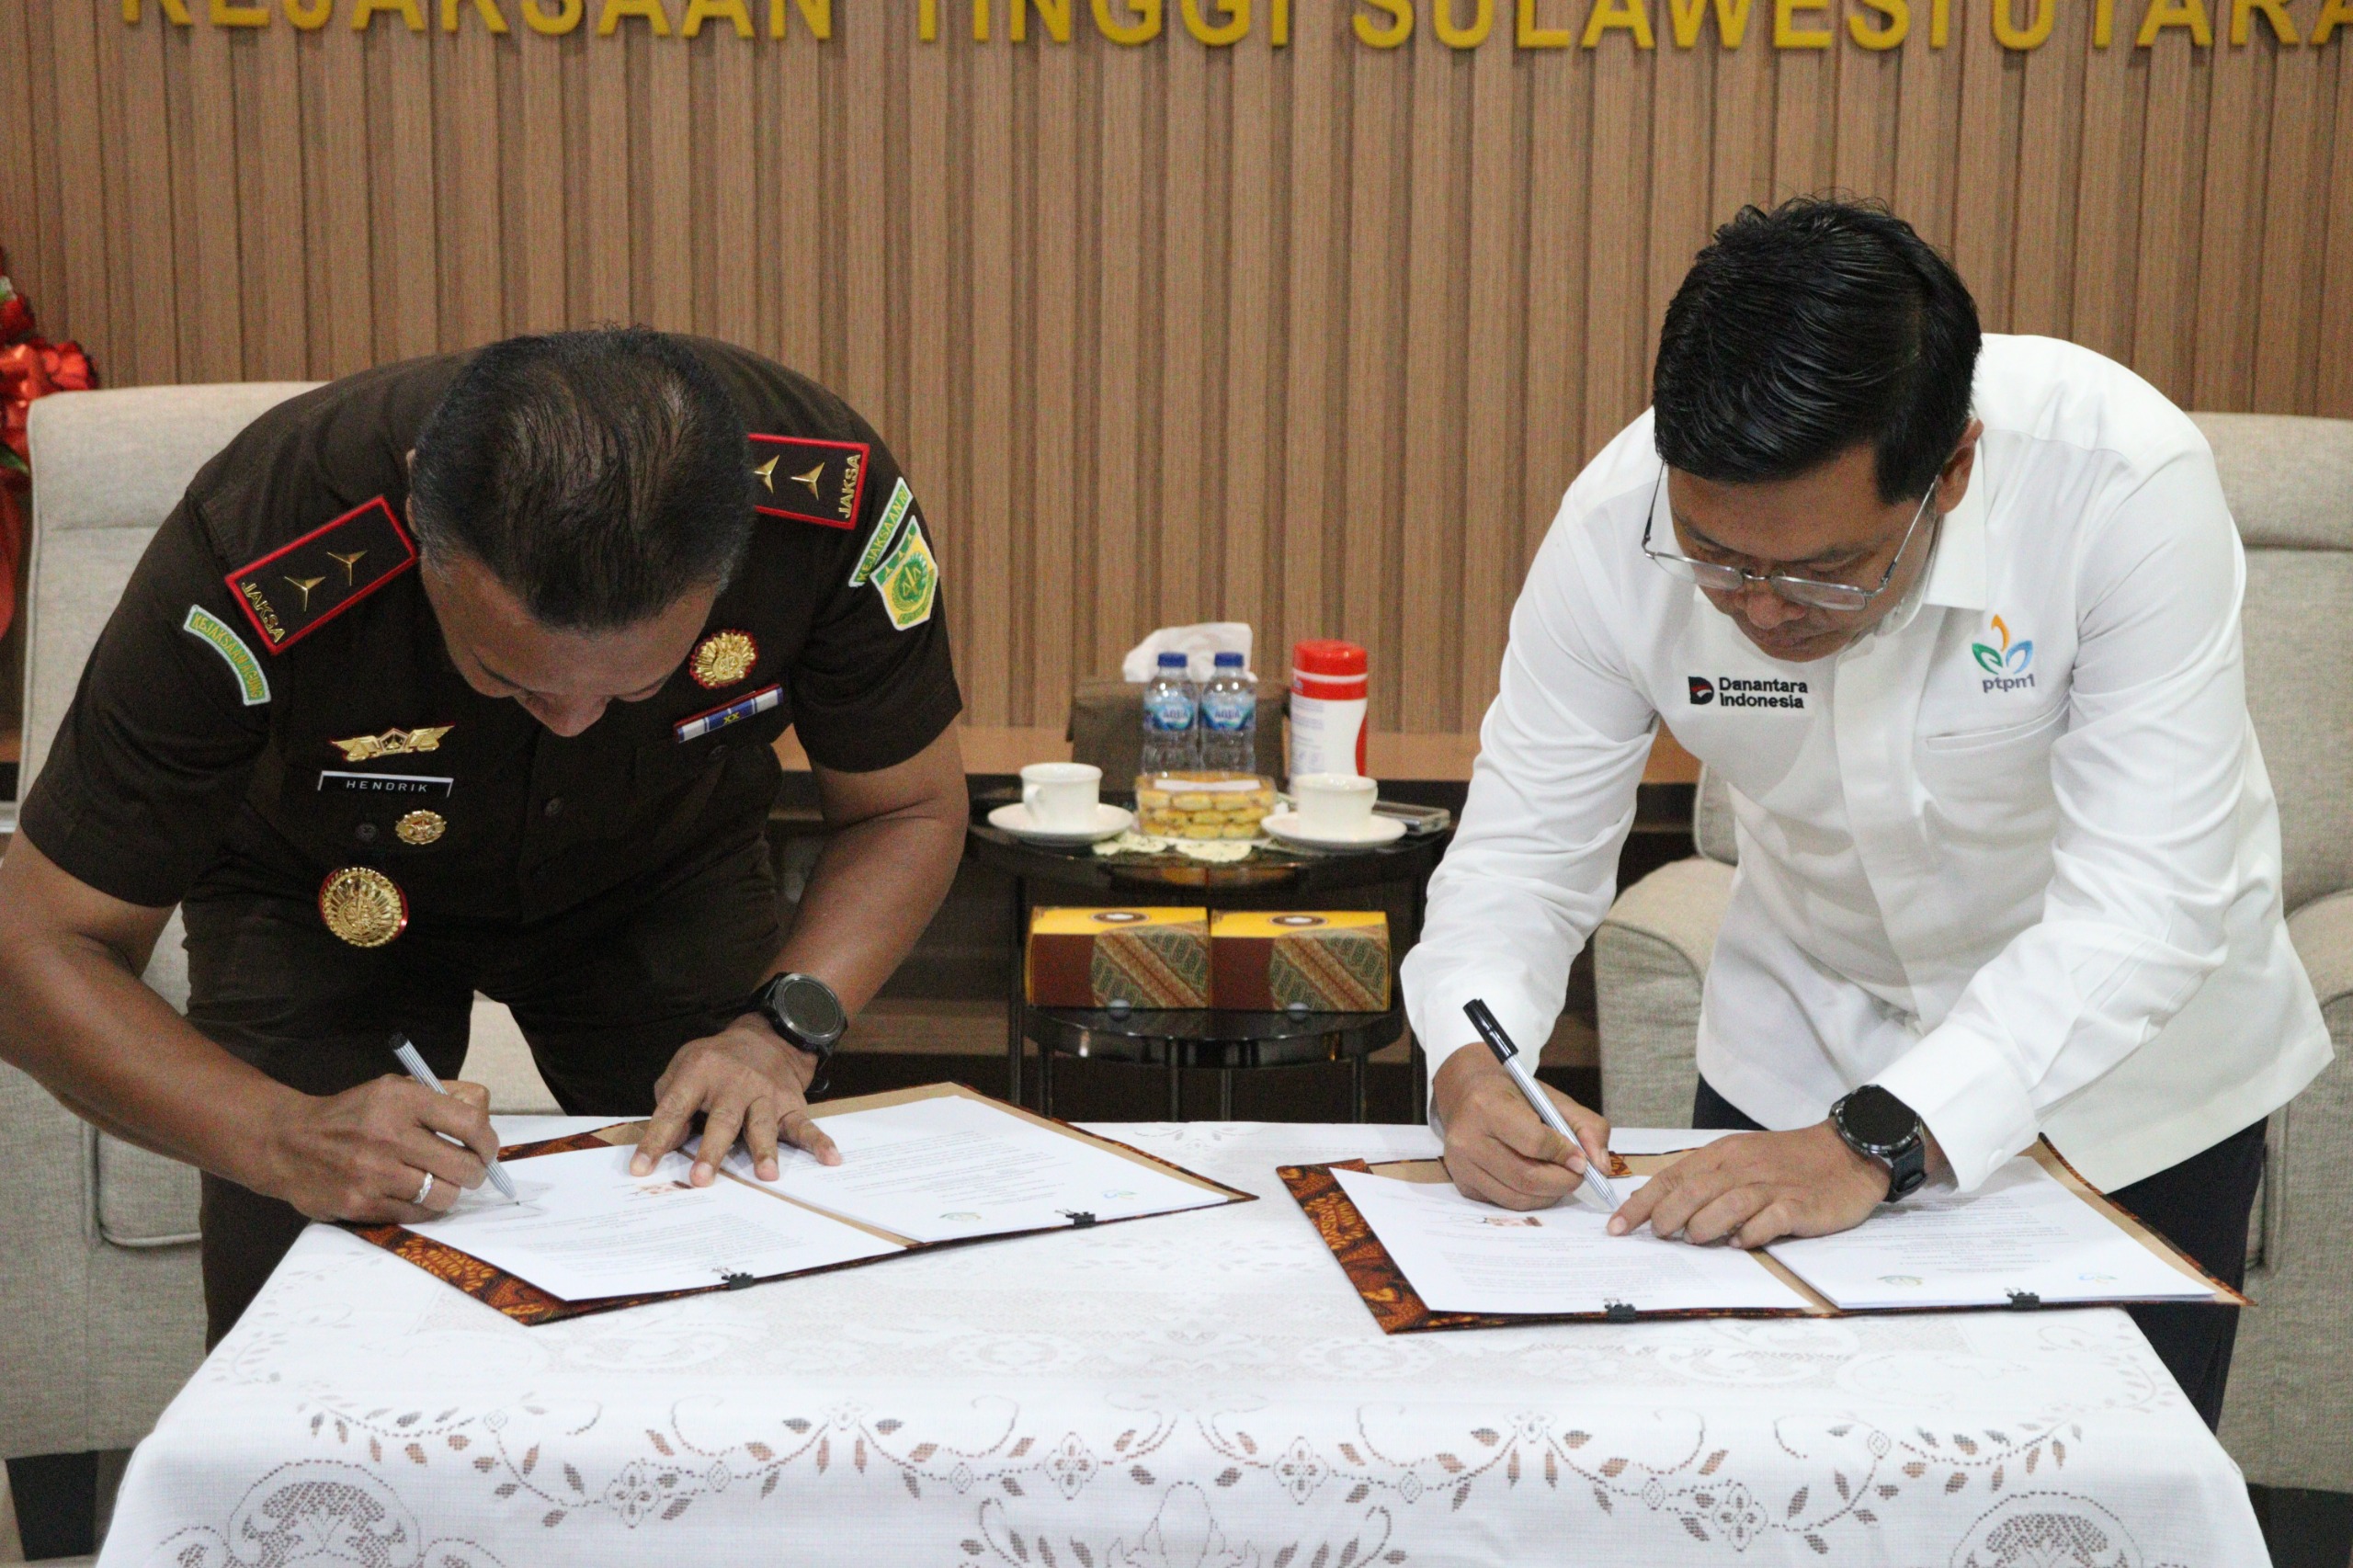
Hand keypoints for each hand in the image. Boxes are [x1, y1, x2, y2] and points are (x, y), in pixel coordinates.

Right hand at [262, 1076, 493, 1222]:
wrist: (287, 1142)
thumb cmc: (353, 1115)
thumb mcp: (393, 1089)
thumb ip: (442, 1096)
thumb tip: (485, 1118)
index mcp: (401, 1099)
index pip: (470, 1122)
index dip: (488, 1140)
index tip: (486, 1148)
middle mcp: (387, 1135)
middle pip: (464, 1165)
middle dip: (475, 1171)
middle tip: (469, 1170)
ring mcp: (373, 1173)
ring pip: (445, 1196)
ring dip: (450, 1192)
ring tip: (439, 1182)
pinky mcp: (360, 1204)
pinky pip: (417, 1215)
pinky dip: (424, 1208)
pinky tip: (413, 1194)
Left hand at [631, 1016, 840, 1184]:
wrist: (768, 1035)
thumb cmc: (717, 1060)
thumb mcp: (684, 1067)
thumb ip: (671, 1104)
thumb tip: (665, 1147)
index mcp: (700, 1074)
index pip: (674, 1109)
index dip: (656, 1139)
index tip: (642, 1169)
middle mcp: (734, 1084)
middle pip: (722, 1120)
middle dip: (712, 1151)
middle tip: (702, 1179)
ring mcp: (765, 1095)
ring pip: (763, 1125)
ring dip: (765, 1150)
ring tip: (766, 1175)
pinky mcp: (790, 1104)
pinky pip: (805, 1125)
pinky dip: (819, 1142)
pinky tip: (830, 1158)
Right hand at [1432, 1047, 1611, 1210]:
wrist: (1468, 1094)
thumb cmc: (1513, 1096)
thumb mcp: (1552, 1098)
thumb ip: (1586, 1126)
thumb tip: (1600, 1166)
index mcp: (1487, 1106)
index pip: (1534, 1142)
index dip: (1565, 1154)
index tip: (1581, 1159)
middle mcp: (1467, 1138)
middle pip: (1526, 1177)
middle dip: (1562, 1181)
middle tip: (1578, 1175)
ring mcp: (1461, 1165)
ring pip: (1517, 1197)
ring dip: (1549, 1194)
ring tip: (1560, 1178)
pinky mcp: (1463, 1185)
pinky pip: (1505, 1203)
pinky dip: (1531, 1199)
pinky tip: (1538, 1182)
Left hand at [1607, 1120, 1889, 1246]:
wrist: (1847, 1151)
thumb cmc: (1788, 1160)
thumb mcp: (1742, 1157)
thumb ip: (1707, 1178)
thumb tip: (1663, 1207)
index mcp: (1724, 1154)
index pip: (1672, 1176)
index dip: (1642, 1202)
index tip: (1617, 1226)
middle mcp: (1743, 1167)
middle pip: (1694, 1189)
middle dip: (1666, 1214)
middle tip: (1652, 1236)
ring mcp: (1772, 1186)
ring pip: (1728, 1202)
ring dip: (1705, 1224)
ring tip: (1692, 1240)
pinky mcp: (1800, 1205)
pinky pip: (1771, 1218)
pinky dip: (1752, 1232)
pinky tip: (1741, 1244)